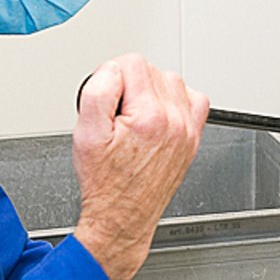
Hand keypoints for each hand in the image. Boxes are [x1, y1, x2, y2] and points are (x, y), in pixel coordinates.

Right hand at [73, 55, 209, 279]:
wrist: (122, 216)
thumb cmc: (105, 183)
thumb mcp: (86, 132)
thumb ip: (98, 90)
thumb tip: (112, 70)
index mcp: (150, 116)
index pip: (132, 63)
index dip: (111, 76)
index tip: (106, 98)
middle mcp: (175, 121)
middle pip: (152, 70)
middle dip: (129, 85)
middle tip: (116, 114)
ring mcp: (188, 130)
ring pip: (171, 82)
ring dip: (151, 92)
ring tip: (134, 117)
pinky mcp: (193, 138)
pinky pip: (192, 101)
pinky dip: (175, 102)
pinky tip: (157, 117)